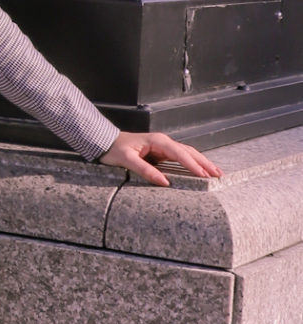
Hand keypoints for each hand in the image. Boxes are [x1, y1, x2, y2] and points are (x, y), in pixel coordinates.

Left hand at [98, 130, 221, 186]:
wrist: (104, 141)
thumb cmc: (114, 149)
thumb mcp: (127, 160)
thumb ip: (144, 170)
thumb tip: (164, 182)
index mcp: (157, 141)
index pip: (180, 153)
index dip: (192, 164)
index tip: (204, 175)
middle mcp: (163, 142)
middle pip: (189, 152)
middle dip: (204, 163)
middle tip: (219, 175)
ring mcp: (163, 147)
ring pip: (187, 154)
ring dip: (202, 163)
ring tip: (216, 173)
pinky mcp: (161, 153)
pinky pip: (181, 158)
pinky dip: (193, 164)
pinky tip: (200, 171)